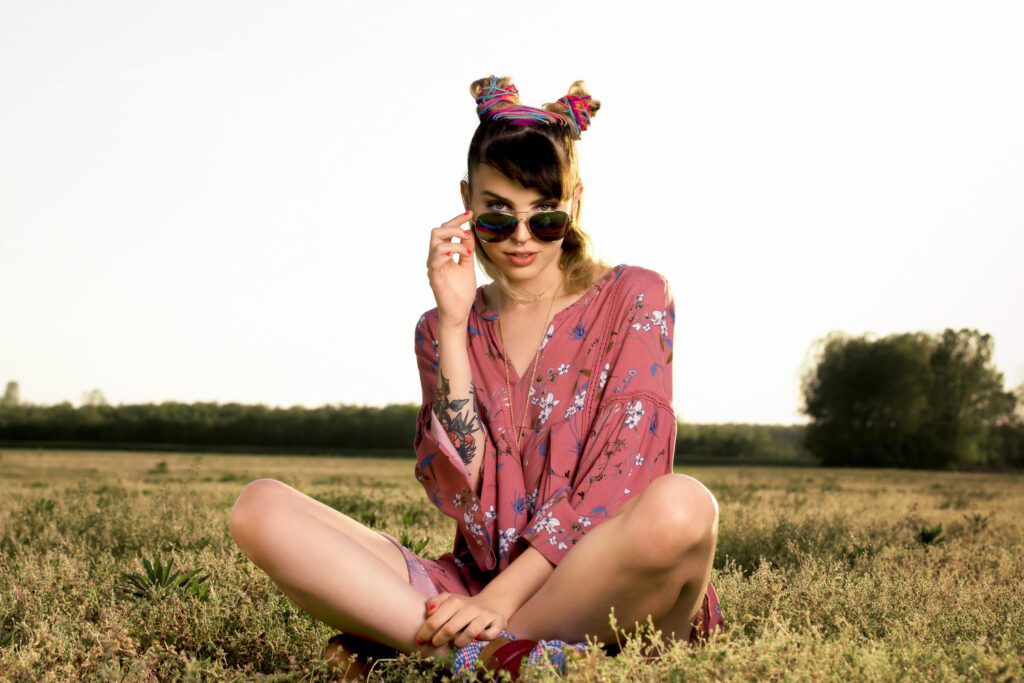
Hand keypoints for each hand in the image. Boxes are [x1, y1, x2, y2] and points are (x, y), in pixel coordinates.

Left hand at [415, 592, 506, 648]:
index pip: (437, 618)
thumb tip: (428, 611)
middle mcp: (470, 608)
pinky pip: (491, 633)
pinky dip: (484, 637)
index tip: (419, 640)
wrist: (492, 603)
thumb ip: (435, 602)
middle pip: (451, 627)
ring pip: (471, 632)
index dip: (426, 631)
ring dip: (459, 642)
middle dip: (439, 639)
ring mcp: (484, 616)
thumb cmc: (464, 606)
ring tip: (454, 644)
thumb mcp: (449, 599)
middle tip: (435, 644)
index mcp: (455, 602)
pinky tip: (478, 639)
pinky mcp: (498, 622)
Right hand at [427, 210, 476, 328]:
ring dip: (454, 240)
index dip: (457, 220)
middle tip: (468, 230)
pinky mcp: (435, 277)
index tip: (470, 214)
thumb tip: (470, 233)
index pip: (446, 231)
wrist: (458, 312)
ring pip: (436, 243)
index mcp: (444, 254)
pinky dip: (446, 253)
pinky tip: (457, 254)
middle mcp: (436, 258)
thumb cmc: (461, 291)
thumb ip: (467, 250)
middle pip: (437, 231)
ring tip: (467, 248)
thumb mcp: (467, 266)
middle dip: (453, 226)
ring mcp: (434, 267)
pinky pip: (435, 260)